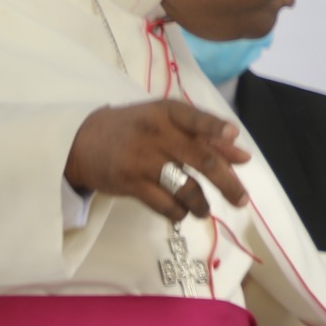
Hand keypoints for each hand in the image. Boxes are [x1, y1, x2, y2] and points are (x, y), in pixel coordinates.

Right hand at [65, 99, 250, 221]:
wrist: (82, 141)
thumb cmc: (136, 129)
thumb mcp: (168, 122)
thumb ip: (206, 137)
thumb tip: (243, 158)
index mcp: (169, 113)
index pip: (195, 118)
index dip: (215, 127)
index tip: (234, 135)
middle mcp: (158, 134)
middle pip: (201, 159)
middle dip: (227, 182)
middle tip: (241, 199)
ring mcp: (143, 160)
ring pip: (185, 187)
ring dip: (202, 204)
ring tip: (205, 211)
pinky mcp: (131, 183)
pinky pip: (164, 204)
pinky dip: (178, 212)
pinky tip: (183, 212)